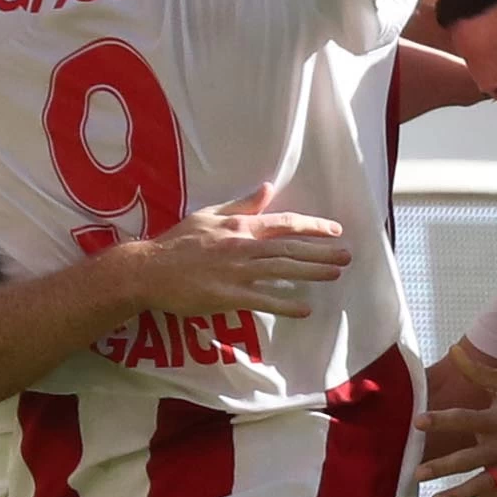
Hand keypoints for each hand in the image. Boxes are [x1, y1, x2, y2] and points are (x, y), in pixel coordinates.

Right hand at [120, 186, 351, 323]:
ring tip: (336, 274)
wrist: (149, 269)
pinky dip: (287, 304)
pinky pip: (264, 299)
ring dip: (312, 272)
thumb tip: (267, 188)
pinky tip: (306, 308)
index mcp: (239, 226)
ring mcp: (236, 271)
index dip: (312, 226)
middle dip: (322, 251)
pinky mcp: (228, 295)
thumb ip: (241, 204)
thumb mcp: (208, 215)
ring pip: (282, 270)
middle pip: (290, 248)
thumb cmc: (177, 242)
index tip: (335, 230)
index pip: (284, 223)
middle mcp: (242, 246)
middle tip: (348, 256)